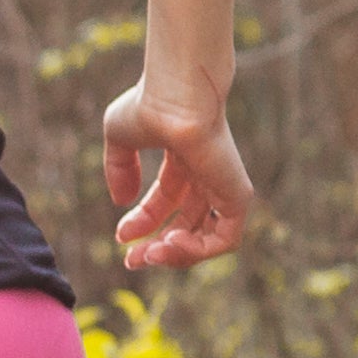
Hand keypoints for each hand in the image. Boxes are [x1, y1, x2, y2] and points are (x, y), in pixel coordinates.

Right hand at [102, 77, 254, 270]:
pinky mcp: (238, 196)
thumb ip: (119, 170)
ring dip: (176, 255)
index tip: (120, 236)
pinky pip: (225, 240)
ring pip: (206, 238)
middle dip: (158, 246)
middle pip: (186, 224)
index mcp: (182, 158)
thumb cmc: (149, 105)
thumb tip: (122, 202)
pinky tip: (171, 242)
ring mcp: (223, 185)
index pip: (165, 201)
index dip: (142, 223)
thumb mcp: (120, 138)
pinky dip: (198, 251)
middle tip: (133, 260)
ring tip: (153, 254)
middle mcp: (205, 173)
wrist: (176, 96)